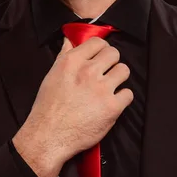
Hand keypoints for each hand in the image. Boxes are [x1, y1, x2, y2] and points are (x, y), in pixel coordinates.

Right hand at [12, 36, 132, 176]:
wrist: (49, 136)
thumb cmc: (48, 107)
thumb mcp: (52, 75)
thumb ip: (63, 55)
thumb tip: (69, 41)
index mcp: (72, 62)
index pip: (97, 42)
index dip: (101, 49)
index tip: (100, 55)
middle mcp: (88, 72)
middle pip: (114, 53)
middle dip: (111, 62)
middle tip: (106, 72)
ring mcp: (101, 89)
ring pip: (123, 70)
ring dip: (118, 78)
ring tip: (110, 86)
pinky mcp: (112, 107)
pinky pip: (128, 94)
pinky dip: (122, 98)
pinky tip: (111, 102)